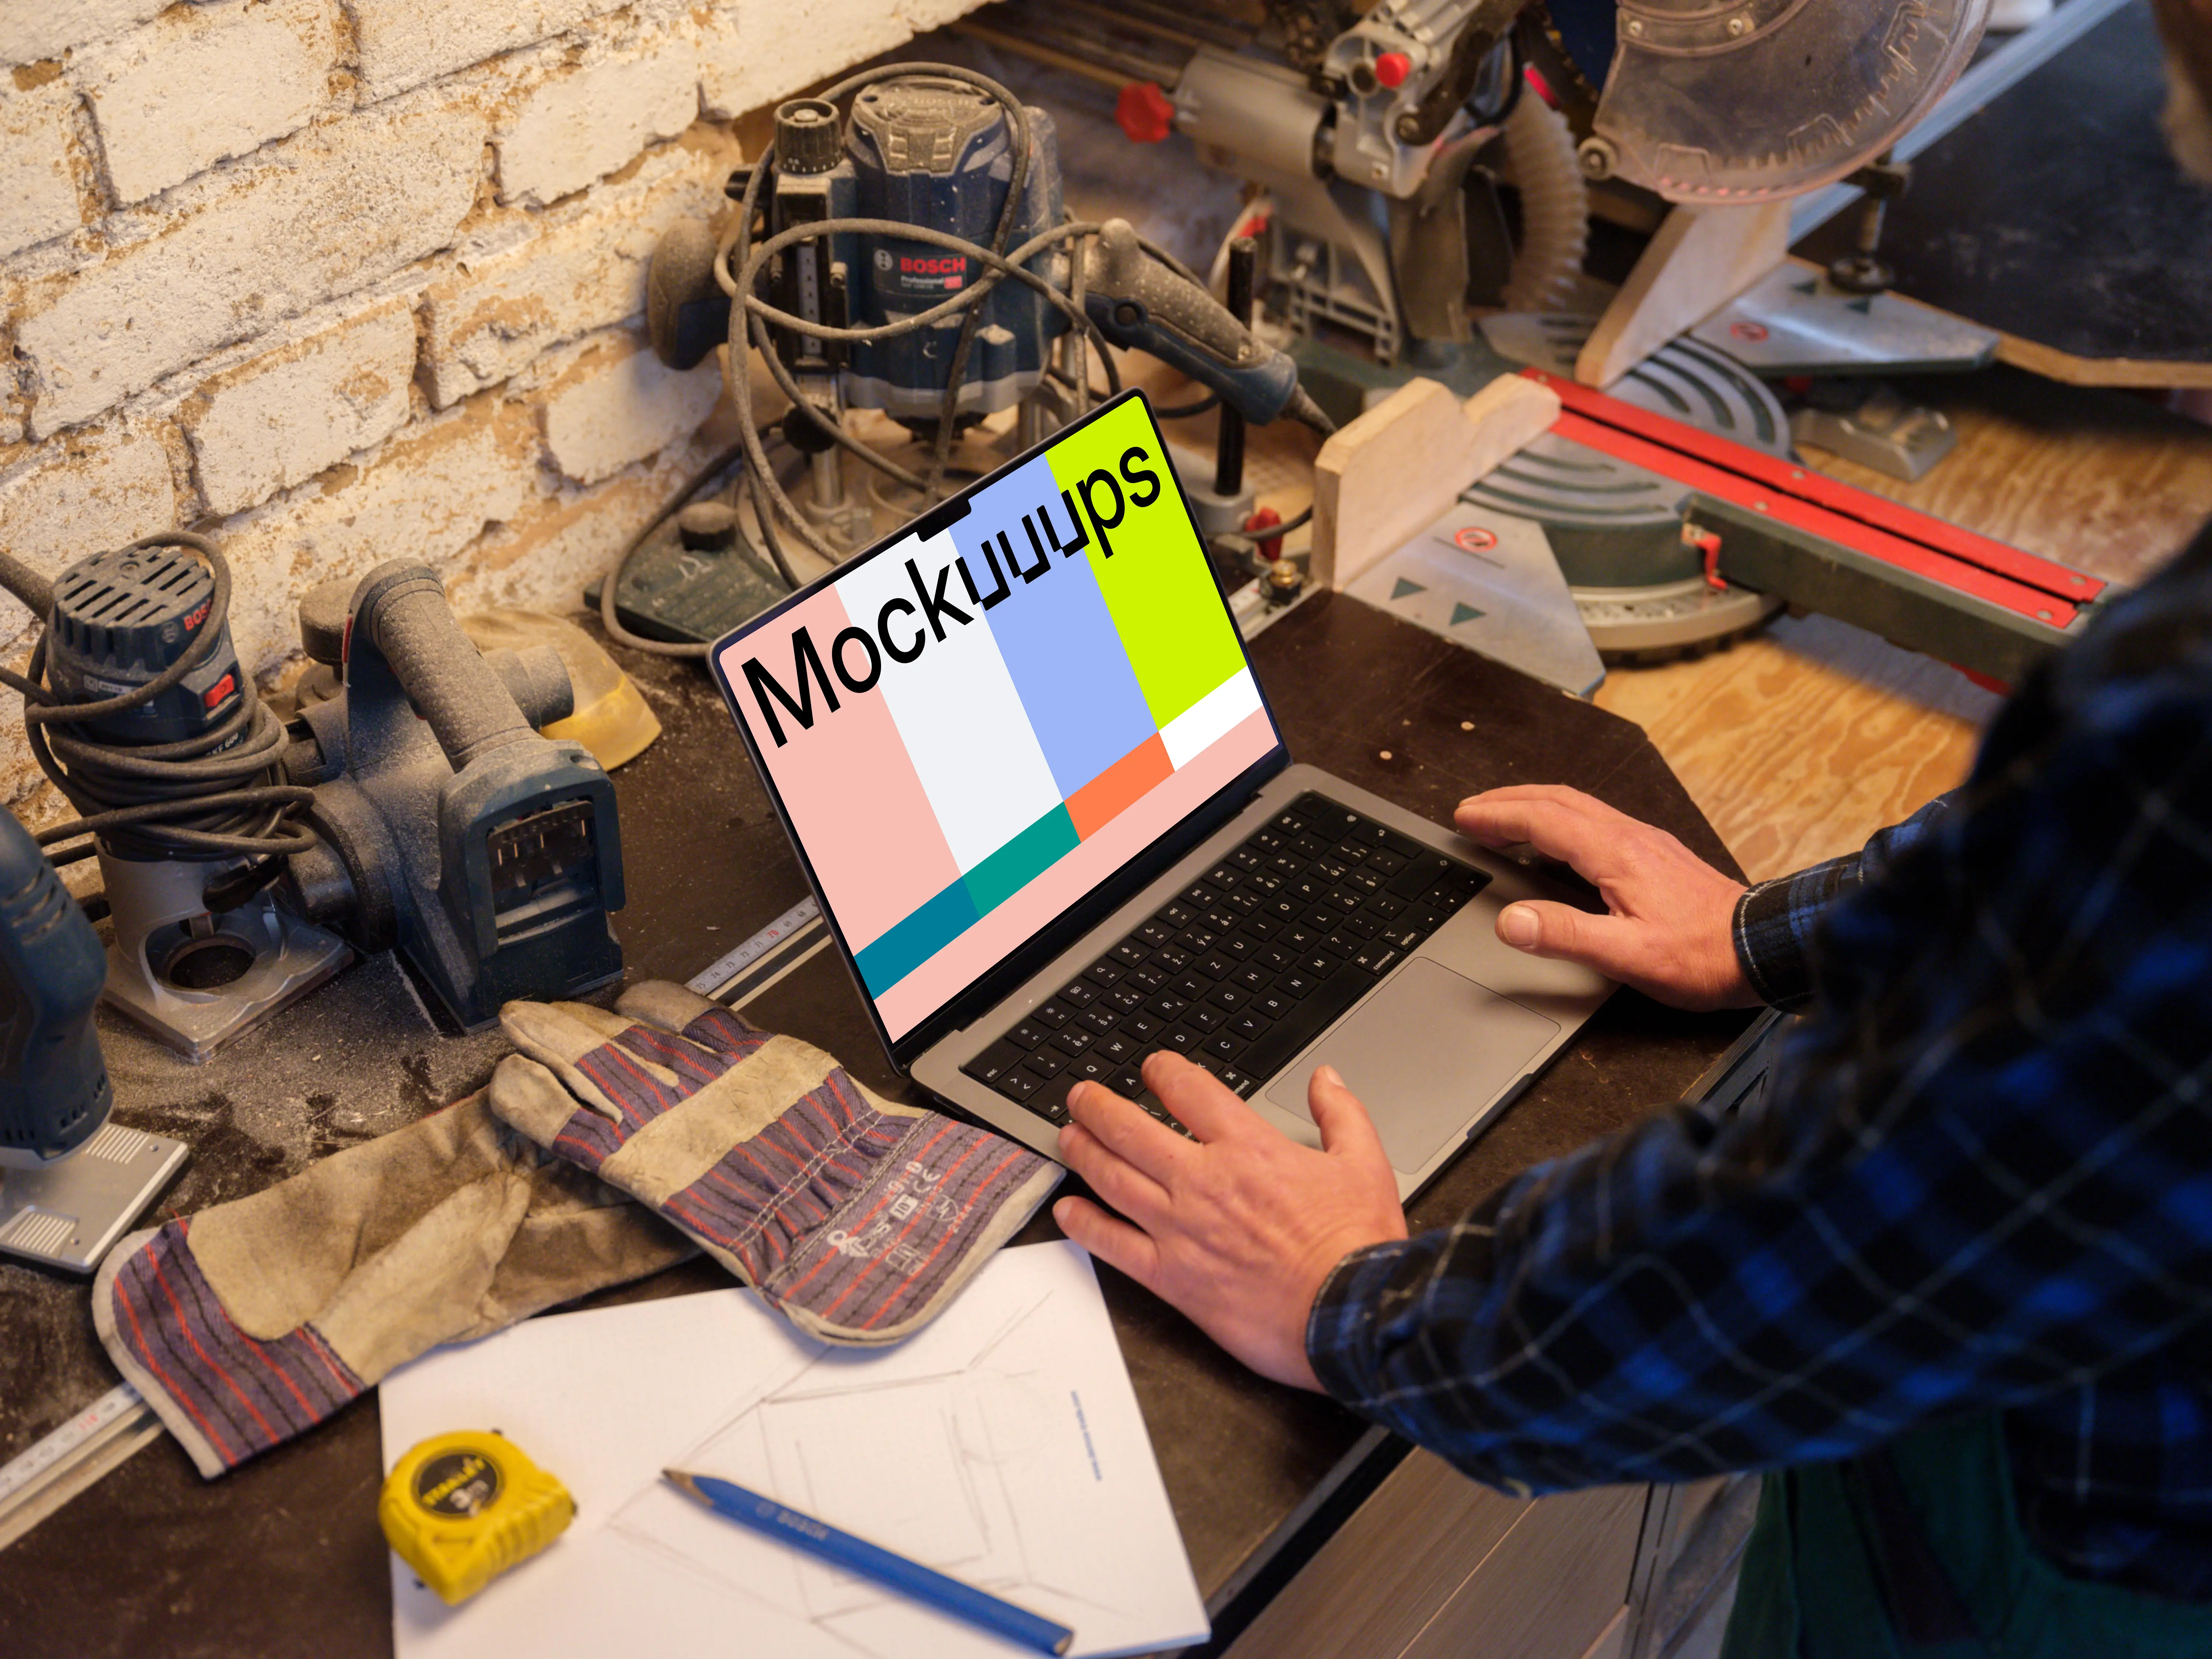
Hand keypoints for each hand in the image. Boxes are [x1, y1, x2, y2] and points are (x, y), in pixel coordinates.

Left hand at [1053, 1054, 1406, 1390]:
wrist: (1349, 1316)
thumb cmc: (1356, 1246)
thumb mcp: (1365, 1163)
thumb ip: (1341, 1113)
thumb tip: (1326, 1077)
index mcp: (1250, 1149)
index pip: (1190, 1090)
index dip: (1163, 1071)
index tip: (1152, 1068)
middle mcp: (1205, 1182)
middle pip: (1133, 1129)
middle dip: (1099, 1106)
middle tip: (1081, 1096)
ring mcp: (1183, 1230)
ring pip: (1113, 1179)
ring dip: (1083, 1152)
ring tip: (1066, 1136)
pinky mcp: (1174, 1278)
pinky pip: (1115, 1246)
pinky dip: (1084, 1227)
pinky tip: (1067, 1212)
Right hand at [1456, 784, 1758, 1010]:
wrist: (1762, 949)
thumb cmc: (1702, 956)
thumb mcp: (1628, 955)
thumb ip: (1565, 935)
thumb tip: (1511, 922)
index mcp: (1616, 854)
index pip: (1543, 820)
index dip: (1498, 816)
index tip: (1465, 817)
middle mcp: (1631, 838)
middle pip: (1558, 801)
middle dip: (1510, 800)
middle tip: (1473, 810)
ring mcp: (1646, 843)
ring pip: (1580, 807)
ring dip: (1536, 806)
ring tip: (1506, 818)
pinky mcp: (1658, 856)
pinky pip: (1599, 822)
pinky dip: (1563, 820)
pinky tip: (1559, 843)